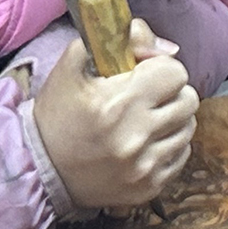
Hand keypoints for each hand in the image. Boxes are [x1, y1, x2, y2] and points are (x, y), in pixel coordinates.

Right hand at [31, 18, 198, 210]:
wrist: (39, 170)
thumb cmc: (57, 114)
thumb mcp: (74, 66)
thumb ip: (118, 40)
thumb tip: (164, 45)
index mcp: (119, 102)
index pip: (176, 72)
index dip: (161, 68)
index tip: (145, 73)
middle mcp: (136, 137)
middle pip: (189, 100)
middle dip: (171, 92)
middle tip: (148, 96)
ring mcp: (144, 166)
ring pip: (188, 128)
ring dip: (172, 119)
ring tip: (146, 119)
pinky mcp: (149, 188)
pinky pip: (182, 155)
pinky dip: (169, 146)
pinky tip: (146, 143)